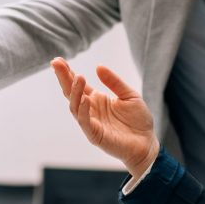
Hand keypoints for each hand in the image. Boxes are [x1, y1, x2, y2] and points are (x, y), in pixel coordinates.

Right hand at [50, 57, 158, 179]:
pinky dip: (83, 110)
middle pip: (71, 93)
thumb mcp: (129, 95)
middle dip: (63, 78)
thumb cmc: (138, 120)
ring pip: (75, 107)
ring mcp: (91, 123)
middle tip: (56, 63)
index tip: (58, 60)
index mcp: (96, 99)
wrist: (147, 143)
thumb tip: (98, 66)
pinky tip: (84, 99)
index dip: (68, 73)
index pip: (78, 85)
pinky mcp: (95, 135)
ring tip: (78, 77)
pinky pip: (85, 122)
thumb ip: (114, 82)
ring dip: (75, 92)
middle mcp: (90, 110)